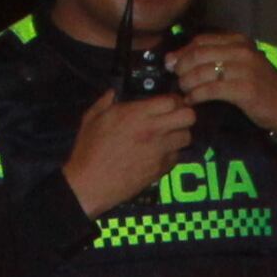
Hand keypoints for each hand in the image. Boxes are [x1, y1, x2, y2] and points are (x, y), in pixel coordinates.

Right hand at [64, 82, 203, 213]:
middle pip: (188, 117)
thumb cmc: (88, 151)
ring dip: (180, 134)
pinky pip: (176, 157)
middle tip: (175, 117)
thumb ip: (105, 102)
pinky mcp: (160, 169)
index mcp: (136, 114)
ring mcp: (159, 151)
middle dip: (185, 114)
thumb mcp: (91, 118)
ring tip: (168, 136)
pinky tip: (159, 153)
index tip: (170, 103)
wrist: (90, 184)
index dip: (174, 100)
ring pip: (187, 137)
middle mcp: (152, 131)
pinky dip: (171, 154)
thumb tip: (112, 93)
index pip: (172, 100)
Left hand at [163, 33, 276, 136]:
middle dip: (182, 67)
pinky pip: (211, 89)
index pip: (201, 41)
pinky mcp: (244, 89)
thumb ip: (214, 58)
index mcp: (239, 41)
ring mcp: (244, 69)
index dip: (182, 52)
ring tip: (183, 91)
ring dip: (187, 83)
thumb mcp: (240, 65)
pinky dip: (197, 95)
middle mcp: (242, 51)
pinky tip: (192, 100)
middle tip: (176, 79)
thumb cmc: (260, 87)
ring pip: (203, 71)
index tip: (172, 64)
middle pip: (199, 54)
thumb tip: (176, 59)